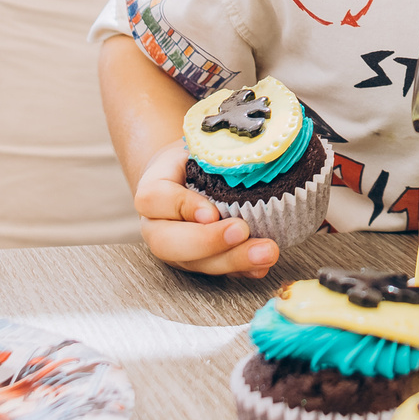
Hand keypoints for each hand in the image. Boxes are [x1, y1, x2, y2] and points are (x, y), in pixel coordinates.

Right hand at [132, 138, 278, 276]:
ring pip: (196, 264)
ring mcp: (177, 250)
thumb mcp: (198, 146)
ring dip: (232, 261)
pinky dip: (242, 270)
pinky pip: (217, 272)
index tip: (211, 212)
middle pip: (169, 243)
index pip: (156, 199)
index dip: (183, 207)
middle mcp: (157, 226)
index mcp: (152, 192)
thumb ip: (211, 153)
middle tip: (242, 231)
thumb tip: (252, 152)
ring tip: (266, 252)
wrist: (189, 175)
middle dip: (208, 242)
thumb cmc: (195, 157)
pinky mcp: (199, 263)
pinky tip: (262, 266)